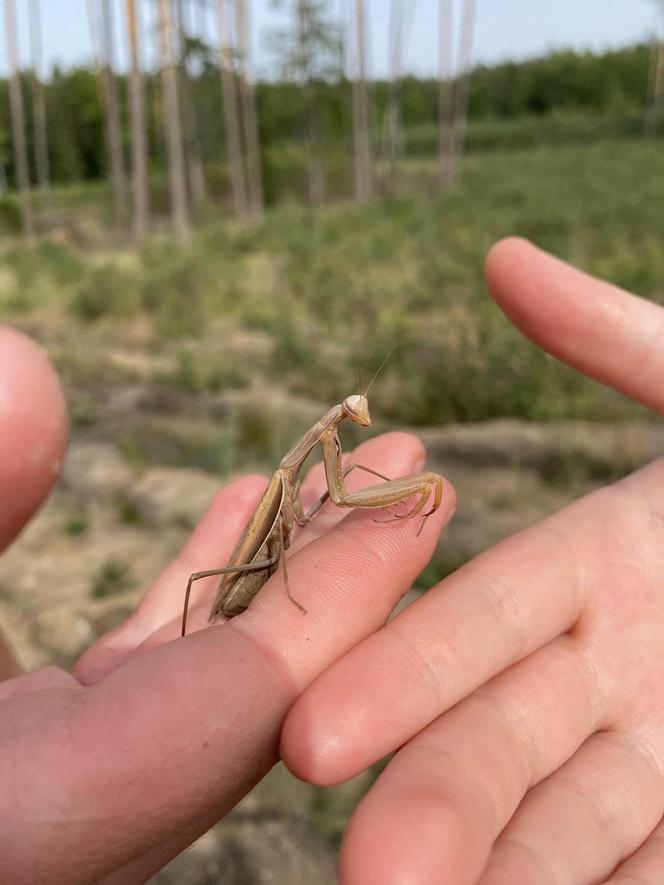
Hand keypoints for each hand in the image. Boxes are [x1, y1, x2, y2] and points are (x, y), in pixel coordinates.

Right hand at [0, 323, 455, 882]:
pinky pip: (143, 676)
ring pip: (195, 685)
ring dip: (273, 572)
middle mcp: (50, 839)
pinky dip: (198, 591)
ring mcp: (45, 809)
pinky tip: (240, 509)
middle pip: (237, 702)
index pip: (224, 719)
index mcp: (19, 829)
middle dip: (333, 578)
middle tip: (410, 459)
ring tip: (334, 469)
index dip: (327, 604)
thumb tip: (28, 372)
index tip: (413, 494)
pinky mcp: (29, 774)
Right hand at [281, 238, 663, 883]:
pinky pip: (655, 870)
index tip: (311, 734)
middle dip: (432, 802)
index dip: (396, 677)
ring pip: (568, 828)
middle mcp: (614, 667)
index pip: (476, 622)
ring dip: (500, 873)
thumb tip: (499, 258)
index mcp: (597, 563)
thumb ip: (615, 335)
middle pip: (500, 741)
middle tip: (365, 873)